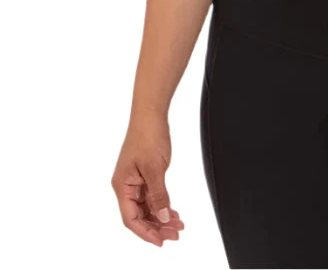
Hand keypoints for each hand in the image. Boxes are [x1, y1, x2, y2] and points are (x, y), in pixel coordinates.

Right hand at [110, 111, 184, 246]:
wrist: (151, 113)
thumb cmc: (148, 136)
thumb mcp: (155, 168)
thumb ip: (159, 195)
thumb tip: (163, 217)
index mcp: (122, 186)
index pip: (131, 219)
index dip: (145, 232)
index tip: (161, 241)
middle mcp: (126, 186)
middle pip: (139, 215)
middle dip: (157, 227)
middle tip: (175, 234)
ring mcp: (135, 180)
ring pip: (147, 207)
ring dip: (162, 217)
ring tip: (178, 226)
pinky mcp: (144, 175)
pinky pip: (151, 196)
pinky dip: (162, 205)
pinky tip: (174, 212)